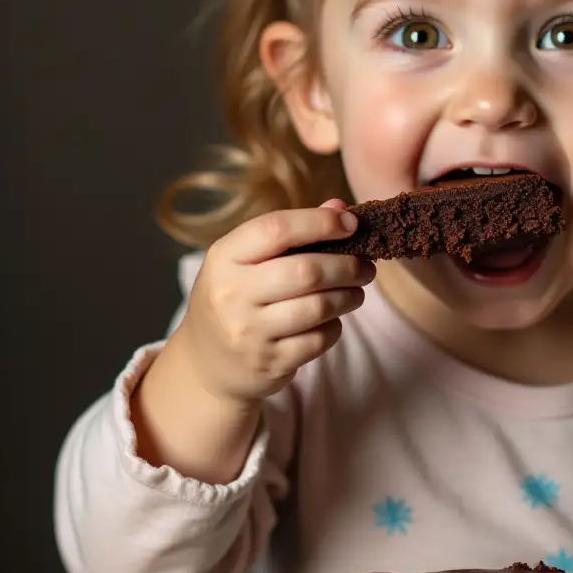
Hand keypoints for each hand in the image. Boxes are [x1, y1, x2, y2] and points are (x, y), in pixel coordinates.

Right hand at [179, 199, 374, 405]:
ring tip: (356, 292)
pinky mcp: (269, 363)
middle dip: (347, 266)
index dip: (320, 223)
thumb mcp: (247, 259)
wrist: (206, 362)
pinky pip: (319, 339)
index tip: (351, 223)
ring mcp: (249, 332)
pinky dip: (335, 327)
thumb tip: (340, 209)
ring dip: (349, 297)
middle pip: (306, 271)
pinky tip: (332, 320)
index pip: (276, 229)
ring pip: (319, 307)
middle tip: (366, 266)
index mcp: (224, 256)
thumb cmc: (236, 297)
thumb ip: (291, 232)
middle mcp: (232, 293)